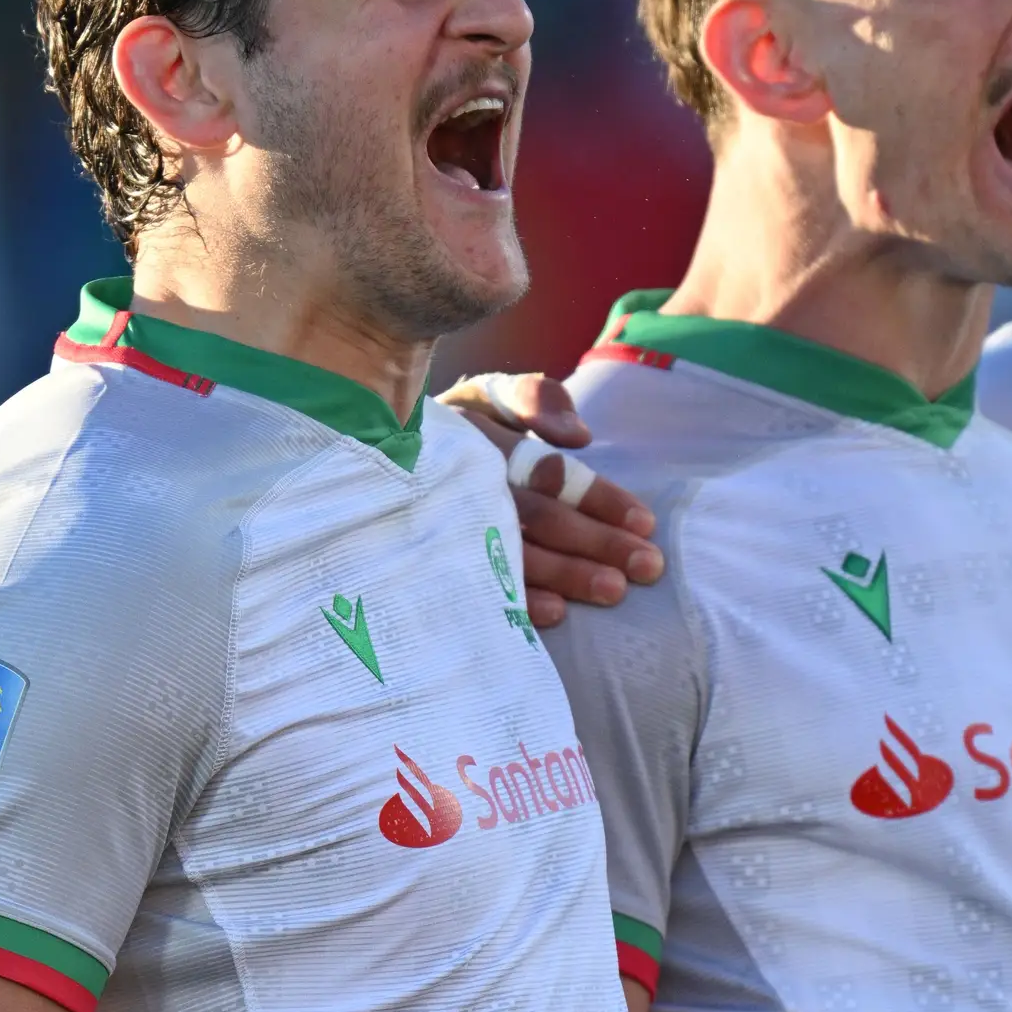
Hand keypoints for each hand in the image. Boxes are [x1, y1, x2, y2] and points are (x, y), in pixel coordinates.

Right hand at [442, 371, 663, 625]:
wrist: (365, 454)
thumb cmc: (446, 429)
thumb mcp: (483, 397)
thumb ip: (531, 398)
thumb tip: (580, 436)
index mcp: (481, 439)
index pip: (551, 472)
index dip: (600, 498)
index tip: (645, 523)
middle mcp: (464, 482)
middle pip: (540, 516)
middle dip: (596, 542)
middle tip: (646, 567)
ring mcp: (445, 525)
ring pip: (515, 552)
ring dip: (566, 574)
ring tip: (613, 591)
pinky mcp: (432, 561)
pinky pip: (478, 585)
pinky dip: (519, 600)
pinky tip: (556, 614)